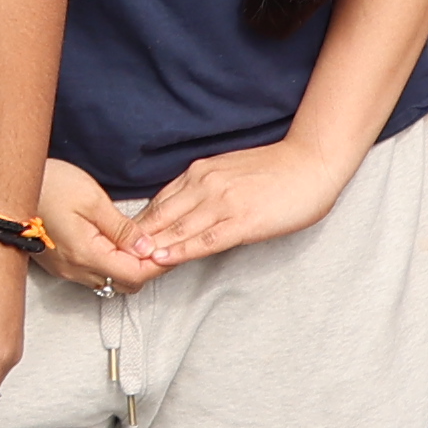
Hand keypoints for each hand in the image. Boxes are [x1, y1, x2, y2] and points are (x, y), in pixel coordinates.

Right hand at [26, 159, 159, 295]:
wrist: (8, 191)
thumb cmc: (48, 187)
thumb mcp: (92, 199)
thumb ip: (122, 228)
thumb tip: (147, 247)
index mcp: (87, 254)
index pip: (136, 275)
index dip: (157, 264)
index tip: (169, 248)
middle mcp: (77, 270)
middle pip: (125, 283)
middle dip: (145, 267)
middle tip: (156, 243)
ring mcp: (66, 270)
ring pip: (110, 280)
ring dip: (127, 266)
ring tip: (136, 242)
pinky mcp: (59, 265)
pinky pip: (93, 274)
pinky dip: (110, 263)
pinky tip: (113, 244)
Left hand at [136, 115, 371, 269]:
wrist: (311, 163)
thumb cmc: (276, 170)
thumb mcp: (229, 171)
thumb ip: (205, 187)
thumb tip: (183, 209)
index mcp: (200, 173)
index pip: (160, 202)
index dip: (140, 226)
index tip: (122, 243)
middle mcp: (205, 184)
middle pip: (161, 216)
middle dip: (138, 240)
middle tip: (116, 259)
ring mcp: (223, 202)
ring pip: (178, 229)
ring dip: (153, 248)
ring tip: (131, 264)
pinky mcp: (242, 221)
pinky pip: (205, 239)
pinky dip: (181, 250)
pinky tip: (165, 259)